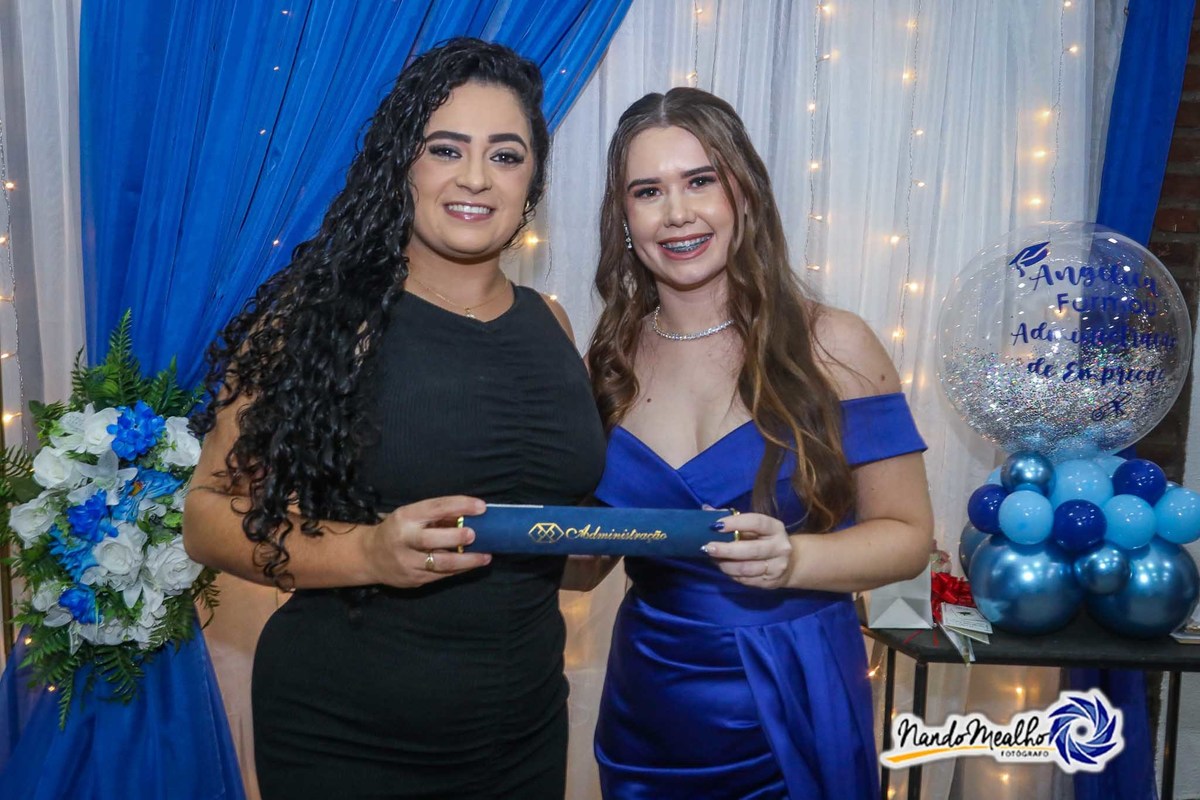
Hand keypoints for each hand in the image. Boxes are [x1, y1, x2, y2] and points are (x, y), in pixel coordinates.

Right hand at [364, 495, 491, 587]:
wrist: (369, 557)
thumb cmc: (398, 530)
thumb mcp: (411, 516)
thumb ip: (436, 516)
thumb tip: (470, 514)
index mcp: (405, 517)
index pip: (434, 508)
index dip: (459, 505)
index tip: (481, 506)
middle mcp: (404, 539)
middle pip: (430, 539)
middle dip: (454, 537)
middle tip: (475, 535)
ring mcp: (407, 562)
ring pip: (439, 563)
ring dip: (466, 561)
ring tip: (485, 556)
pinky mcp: (414, 579)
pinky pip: (441, 575)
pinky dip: (459, 570)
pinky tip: (473, 564)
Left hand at [703, 512, 794, 589]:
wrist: (791, 563)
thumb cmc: (764, 539)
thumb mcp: (753, 527)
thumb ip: (731, 518)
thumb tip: (706, 509)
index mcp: (775, 528)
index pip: (756, 522)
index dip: (735, 523)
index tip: (715, 526)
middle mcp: (780, 547)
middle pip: (751, 550)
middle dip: (726, 549)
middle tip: (707, 547)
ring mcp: (777, 566)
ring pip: (746, 568)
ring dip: (725, 564)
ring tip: (712, 559)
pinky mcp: (770, 582)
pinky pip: (745, 580)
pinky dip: (730, 574)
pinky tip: (723, 567)